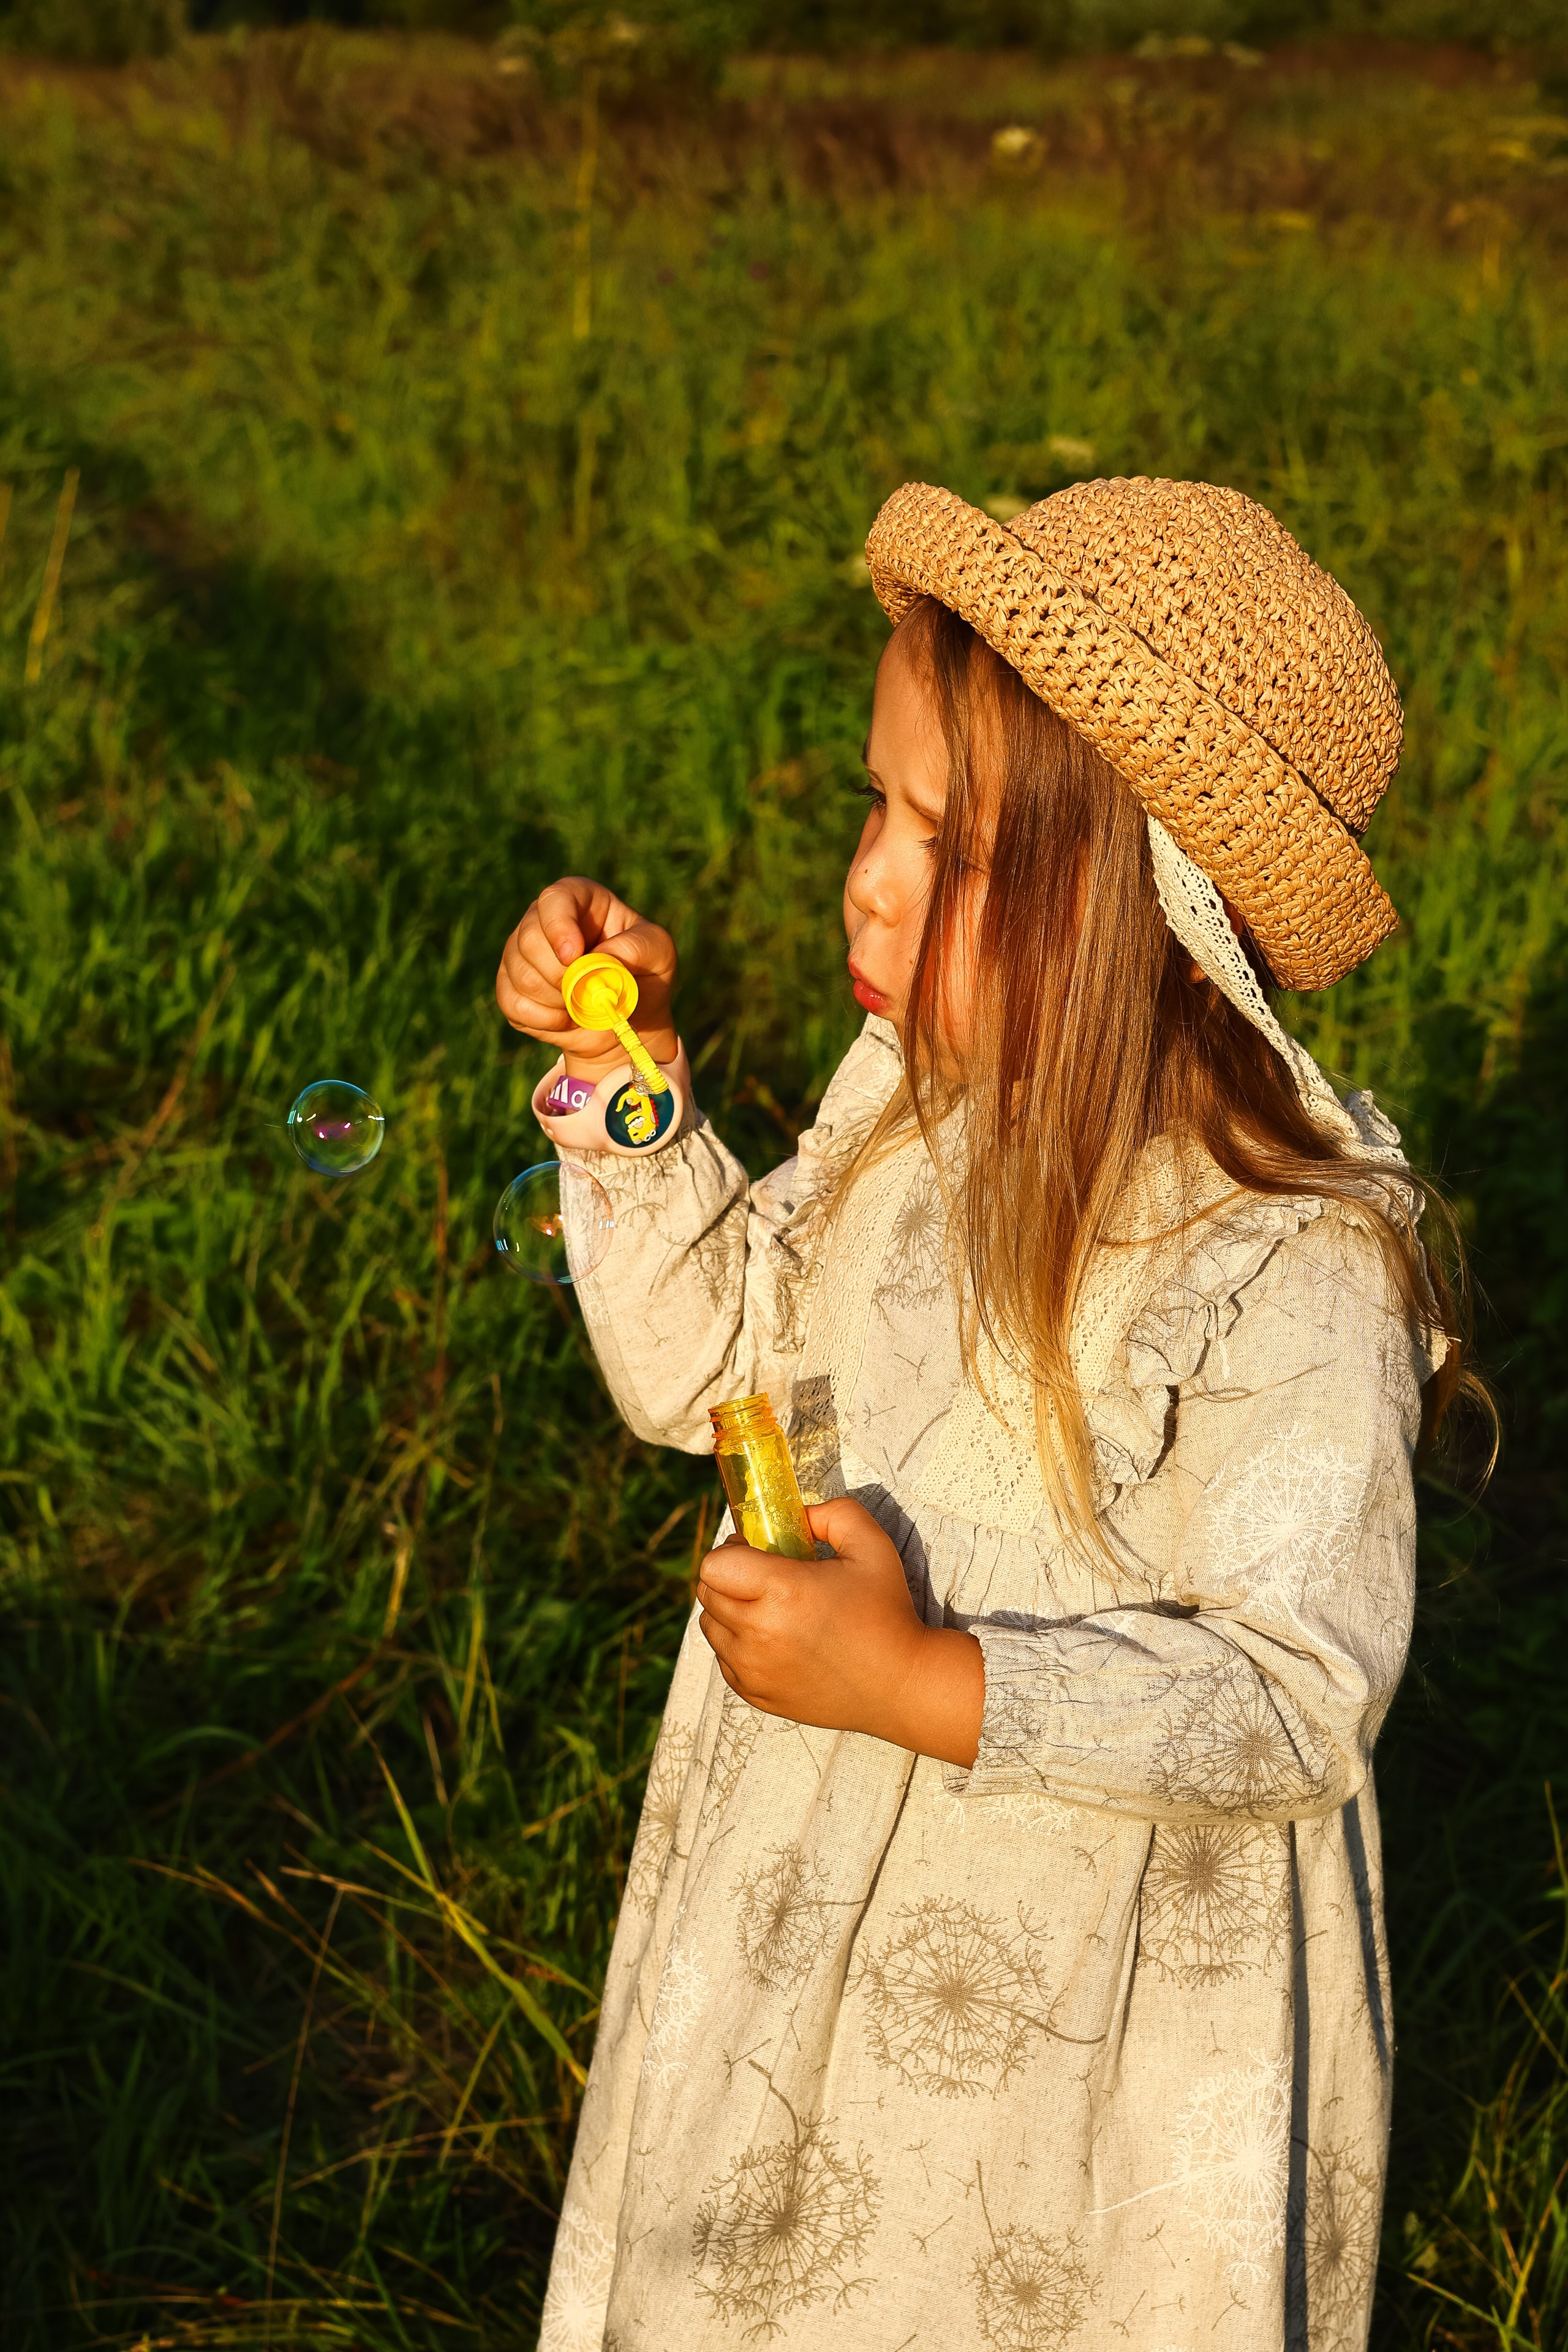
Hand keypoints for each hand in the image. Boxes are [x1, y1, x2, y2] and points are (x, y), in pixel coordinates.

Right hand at [495, 877, 678, 1079]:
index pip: (555, 899)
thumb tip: (600, 957)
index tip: (573, 957)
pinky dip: (542, 1019)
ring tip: (581, 1006)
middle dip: (559, 975)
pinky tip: (564, 1019)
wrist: (627, 1023)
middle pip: (528, 939)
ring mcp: (521, 953)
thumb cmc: (645, 976)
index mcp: (579, 900)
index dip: (558, 927)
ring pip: (519, 972)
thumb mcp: (659, 954)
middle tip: (587, 993)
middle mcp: (543, 920)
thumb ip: (638, 947)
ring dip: (555, 1000)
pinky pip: (511, 1002)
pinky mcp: (510, 987)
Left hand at [696, 1497, 984, 1768]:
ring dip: (730, 1611)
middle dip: (729, 1577)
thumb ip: (833, 1513)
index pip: (714, 1565)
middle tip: (763, 1576)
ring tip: (768, 1608)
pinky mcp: (757, 1695)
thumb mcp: (871, 1545)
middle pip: (708, 1593)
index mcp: (783, 1592)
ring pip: (711, 1627)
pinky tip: (774, 1640)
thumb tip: (797, 1515)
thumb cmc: (887, 1613)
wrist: (901, 1684)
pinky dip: (738, 1645)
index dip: (731, 1551)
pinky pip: (724, 1660)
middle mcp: (760, 1635)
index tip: (757, 1551)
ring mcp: (755, 1670)